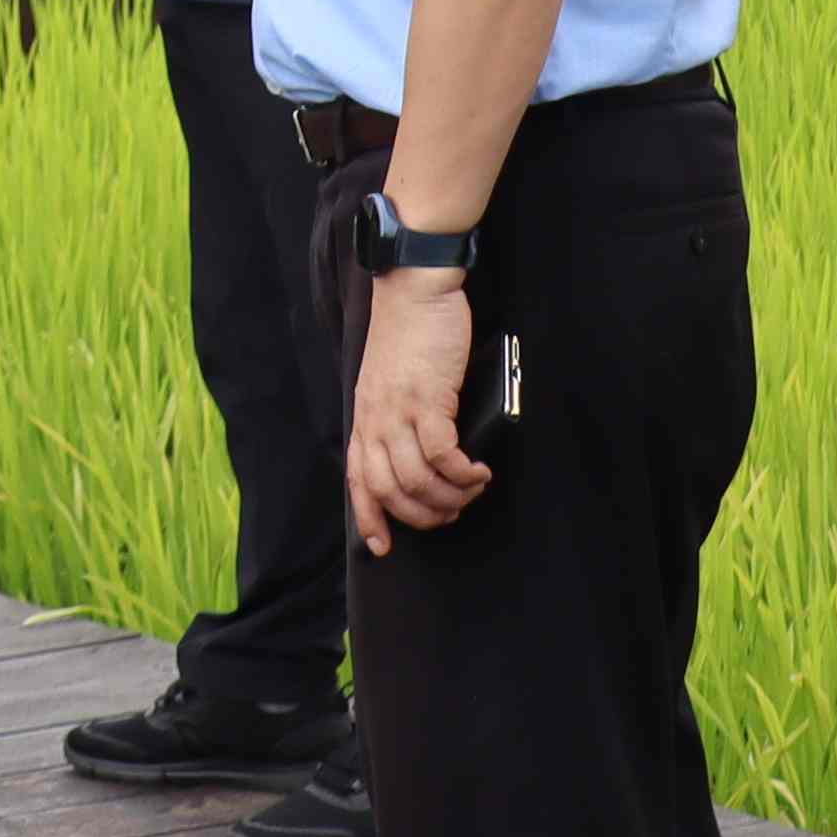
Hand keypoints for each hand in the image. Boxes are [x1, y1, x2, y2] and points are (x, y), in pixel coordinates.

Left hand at [346, 270, 489, 552]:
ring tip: (471, 491)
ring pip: (416, 479)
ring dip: (449, 497)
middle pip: (389, 490)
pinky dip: (462, 473)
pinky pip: (442, 454)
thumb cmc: (409, 333)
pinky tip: (478, 471)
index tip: (382, 548)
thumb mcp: (390, 380)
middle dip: (422, 515)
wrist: (414, 288)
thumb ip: (396, 416)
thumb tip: (419, 453)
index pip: (358, 479)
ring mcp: (399, 411)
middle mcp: (376, 419)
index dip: (369, 517)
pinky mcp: (429, 399)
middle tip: (451, 513)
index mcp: (364, 417)